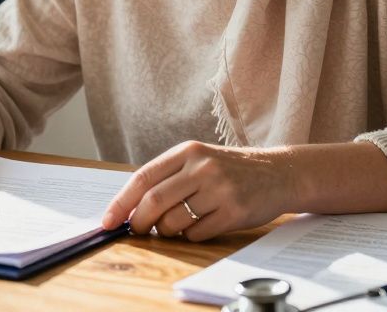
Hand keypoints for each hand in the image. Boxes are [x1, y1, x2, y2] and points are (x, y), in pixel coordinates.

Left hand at [101, 141, 297, 241]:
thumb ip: (167, 177)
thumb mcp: (199, 160)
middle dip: (139, 222)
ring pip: (173, 222)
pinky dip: (191, 235)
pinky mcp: (234, 212)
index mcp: (188, 151)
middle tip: (137, 230)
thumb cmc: (230, 169)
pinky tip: (203, 224)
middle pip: (154, 202)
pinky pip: (197, 233)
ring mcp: (220, 190)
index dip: (121, 202)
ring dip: (168, 230)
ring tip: (178, 224)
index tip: (108, 220)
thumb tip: (129, 208)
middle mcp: (203, 167)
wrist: (278, 173)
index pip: (143, 178)